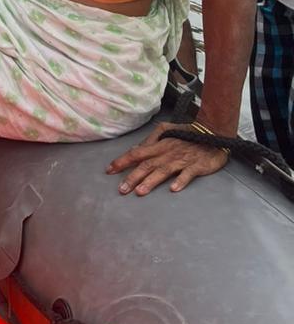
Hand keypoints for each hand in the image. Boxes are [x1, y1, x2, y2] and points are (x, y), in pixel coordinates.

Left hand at [106, 120, 229, 195]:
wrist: (213, 132)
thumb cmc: (188, 133)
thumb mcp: (167, 131)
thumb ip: (152, 140)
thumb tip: (137, 149)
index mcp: (160, 144)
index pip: (137, 153)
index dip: (123, 161)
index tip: (110, 170)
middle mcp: (168, 152)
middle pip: (147, 165)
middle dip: (133, 177)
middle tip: (122, 189)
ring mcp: (182, 160)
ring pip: (163, 171)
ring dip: (151, 181)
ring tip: (140, 192)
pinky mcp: (197, 166)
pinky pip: (187, 174)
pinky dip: (180, 181)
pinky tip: (173, 189)